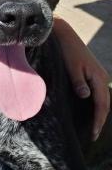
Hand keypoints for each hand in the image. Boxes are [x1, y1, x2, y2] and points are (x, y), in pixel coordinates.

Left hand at [53, 15, 110, 139]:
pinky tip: (88, 109)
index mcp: (99, 76)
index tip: (93, 134)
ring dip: (98, 112)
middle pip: (105, 103)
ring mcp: (98, 74)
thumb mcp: (71, 66)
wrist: (64, 34)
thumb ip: (78, 82)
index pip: (102, 104)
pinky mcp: (92, 73)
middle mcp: (102, 76)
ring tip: (92, 126)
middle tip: (93, 135)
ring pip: (102, 98)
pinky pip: (97, 92)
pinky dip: (95, 103)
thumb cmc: (66, 50)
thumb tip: (86, 96)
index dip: (98, 120)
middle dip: (100, 119)